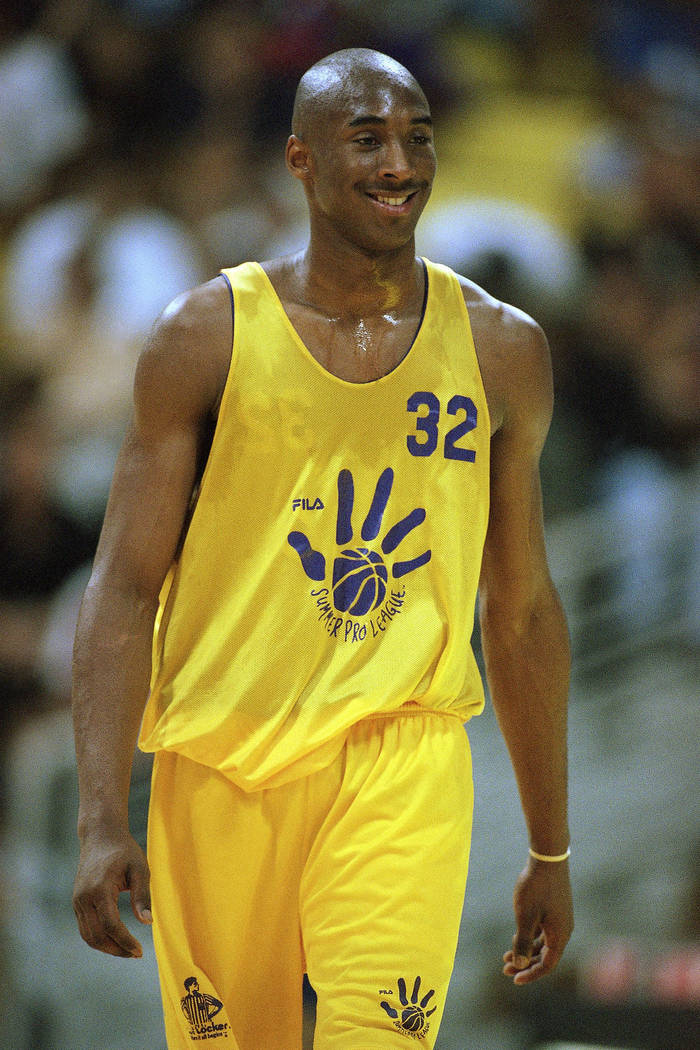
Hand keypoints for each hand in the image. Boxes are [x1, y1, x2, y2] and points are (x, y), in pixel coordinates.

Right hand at [73, 828, 151, 957]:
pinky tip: (115, 939)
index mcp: (100, 888)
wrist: (100, 836)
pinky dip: (98, 938)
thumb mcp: (140, 868)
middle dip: (116, 949)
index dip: (125, 941)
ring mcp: (77, 901)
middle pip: (97, 935)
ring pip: (88, 936)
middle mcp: (84, 897)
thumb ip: (142, 895)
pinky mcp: (77, 902)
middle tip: (136, 954)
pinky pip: (85, 928)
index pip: (111, 925)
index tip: (140, 951)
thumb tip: (147, 922)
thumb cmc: (124, 851)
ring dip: (107, 947)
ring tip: (127, 950)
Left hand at [502, 856, 572, 984]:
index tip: (513, 978)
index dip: (531, 974)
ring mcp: (560, 919)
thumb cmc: (536, 888)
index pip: (547, 965)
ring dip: (526, 951)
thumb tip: (520, 964)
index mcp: (560, 935)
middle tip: (505, 968)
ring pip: (543, 943)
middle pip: (545, 956)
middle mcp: (563, 930)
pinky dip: (530, 938)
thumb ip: (523, 942)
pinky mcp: (555, 909)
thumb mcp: (525, 917)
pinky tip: (515, 937)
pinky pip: (543, 931)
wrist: (547, 858)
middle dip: (525, 964)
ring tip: (506, 956)